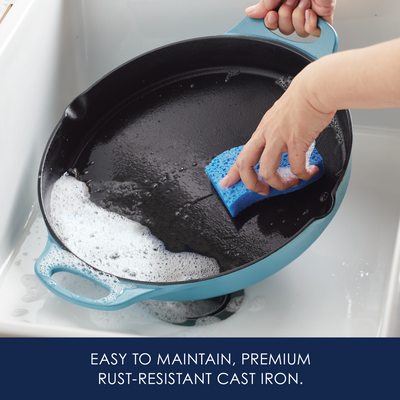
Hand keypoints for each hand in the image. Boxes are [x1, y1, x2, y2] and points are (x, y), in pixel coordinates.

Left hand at [219, 66, 335, 194]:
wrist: (315, 88)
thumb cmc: (302, 99)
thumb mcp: (279, 115)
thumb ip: (276, 131)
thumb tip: (279, 144)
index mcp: (262, 130)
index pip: (242, 154)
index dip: (233, 172)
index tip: (227, 182)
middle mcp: (267, 135)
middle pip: (246, 165)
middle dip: (252, 183)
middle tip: (263, 190)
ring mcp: (279, 138)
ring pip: (267, 171)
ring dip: (279, 183)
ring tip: (291, 182)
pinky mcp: (296, 141)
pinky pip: (296, 167)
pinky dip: (303, 175)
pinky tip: (309, 172)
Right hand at [245, 0, 335, 36]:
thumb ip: (265, 3)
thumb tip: (250, 12)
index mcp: (284, 0)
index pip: (272, 21)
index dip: (270, 23)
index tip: (271, 15)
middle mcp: (296, 7)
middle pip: (284, 30)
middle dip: (286, 17)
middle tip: (291, 2)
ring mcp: (310, 13)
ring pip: (298, 32)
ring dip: (299, 18)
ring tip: (304, 2)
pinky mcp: (323, 18)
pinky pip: (314, 33)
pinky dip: (310, 24)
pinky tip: (311, 11)